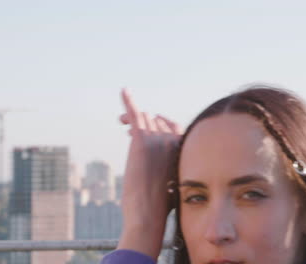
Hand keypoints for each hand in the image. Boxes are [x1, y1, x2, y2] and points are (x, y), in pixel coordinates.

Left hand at [117, 89, 181, 259]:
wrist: (148, 215)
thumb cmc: (160, 207)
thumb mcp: (173, 184)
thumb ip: (171, 169)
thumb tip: (168, 175)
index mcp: (184, 150)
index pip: (173, 126)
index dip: (161, 126)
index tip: (149, 131)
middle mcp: (173, 141)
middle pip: (156, 120)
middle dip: (144, 125)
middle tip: (129, 131)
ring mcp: (158, 139)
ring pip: (144, 118)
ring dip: (133, 120)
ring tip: (122, 123)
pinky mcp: (141, 141)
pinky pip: (135, 114)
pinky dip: (129, 101)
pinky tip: (124, 91)